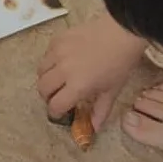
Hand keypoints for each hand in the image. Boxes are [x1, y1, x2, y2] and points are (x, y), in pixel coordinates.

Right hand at [36, 14, 144, 131]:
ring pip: (40, 71)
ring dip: (46, 79)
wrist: (122, 32)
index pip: (55, 105)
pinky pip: (46, 54)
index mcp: (77, 86)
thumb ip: (100, 111)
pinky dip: (50, 62)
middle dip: (48, 96)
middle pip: (42, 89)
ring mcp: (58, 52)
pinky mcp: (58, 38)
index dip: (55, 112)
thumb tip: (94, 129)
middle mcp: (63, 70)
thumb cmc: (120, 63)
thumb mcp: (112, 90)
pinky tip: (62, 62)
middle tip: (58, 96)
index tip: (60, 113)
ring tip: (58, 79)